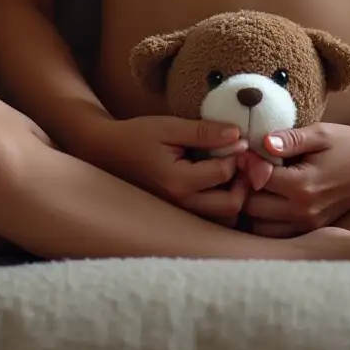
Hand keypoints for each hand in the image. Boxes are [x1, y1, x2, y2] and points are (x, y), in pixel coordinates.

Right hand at [84, 115, 250, 226]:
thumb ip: (204, 132)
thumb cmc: (137, 136)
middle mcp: (180, 206)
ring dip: (235, 197)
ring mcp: (179, 217)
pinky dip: (223, 206)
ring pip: (225, 220)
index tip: (238, 139)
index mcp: (178, 182)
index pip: (225, 173)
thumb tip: (238, 134)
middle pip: (232, 206)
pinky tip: (217, 184)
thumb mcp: (170, 127)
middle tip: (241, 160)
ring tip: (230, 172)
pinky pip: (212, 222)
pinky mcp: (179, 219)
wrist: (106, 154)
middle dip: (243, 181)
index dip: (238, 154)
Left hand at [242, 122, 349, 237]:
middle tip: (245, 168)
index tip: (246, 150)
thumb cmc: (347, 143)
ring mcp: (308, 225)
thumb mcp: (319, 133)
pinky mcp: (312, 230)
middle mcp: (304, 212)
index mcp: (303, 186)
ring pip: (259, 226)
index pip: (256, 180)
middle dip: (243, 187)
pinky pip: (275, 234)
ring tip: (255, 183)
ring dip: (251, 207)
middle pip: (251, 207)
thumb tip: (263, 143)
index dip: (245, 163)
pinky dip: (265, 219)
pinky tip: (268, 197)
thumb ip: (289, 139)